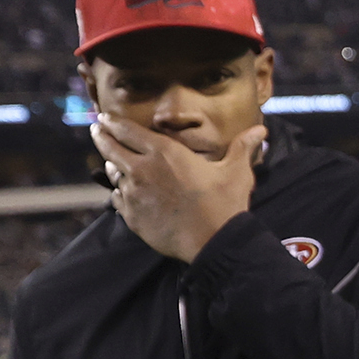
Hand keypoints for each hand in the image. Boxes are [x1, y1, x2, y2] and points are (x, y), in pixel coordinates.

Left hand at [93, 117, 262, 262]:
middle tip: (97, 130)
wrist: (214, 240)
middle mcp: (142, 169)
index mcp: (164, 152)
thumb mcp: (236, 171)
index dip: (114, 122)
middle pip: (110, 147)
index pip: (127, 130)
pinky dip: (119, 193)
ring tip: (113, 164)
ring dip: (112, 166)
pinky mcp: (132, 216)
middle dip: (102, 136)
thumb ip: (242, 148)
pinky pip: (117, 199)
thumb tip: (261, 131)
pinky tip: (124, 193)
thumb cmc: (225, 203)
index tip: (105, 118)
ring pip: (112, 174)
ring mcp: (134, 194)